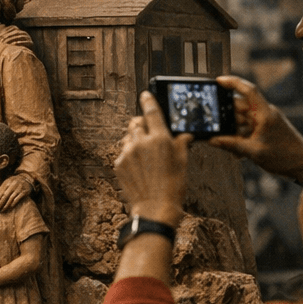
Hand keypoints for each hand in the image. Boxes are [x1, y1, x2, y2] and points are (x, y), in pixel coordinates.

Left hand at [0, 173, 33, 212]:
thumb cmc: (14, 182)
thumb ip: (1, 188)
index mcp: (7, 183)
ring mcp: (18, 189)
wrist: (27, 178)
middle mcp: (12, 185)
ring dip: (6, 205)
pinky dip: (13, 203)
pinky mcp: (24, 192)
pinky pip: (18, 198)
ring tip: (2, 210)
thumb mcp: (7, 182)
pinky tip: (10, 207)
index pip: (0, 193)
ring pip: (11, 198)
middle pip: (4, 196)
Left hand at [113, 91, 188, 225]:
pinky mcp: (118, 163)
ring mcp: (127, 153)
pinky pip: (123, 152)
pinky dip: (130, 154)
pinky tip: (139, 166)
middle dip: (142, 124)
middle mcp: (141, 142)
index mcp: (159, 138)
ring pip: (128, 136)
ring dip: (135, 139)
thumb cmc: (173, 186)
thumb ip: (181, 143)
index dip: (148, 101)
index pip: (151, 112)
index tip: (145, 95)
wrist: (155, 208)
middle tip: (150, 132)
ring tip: (145, 153)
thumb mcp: (183, 162)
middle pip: (137, 122)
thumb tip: (183, 135)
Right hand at [210, 75, 302, 183]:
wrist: (302, 164)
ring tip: (233, 147)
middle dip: (226, 117)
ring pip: (241, 119)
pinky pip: (247, 127)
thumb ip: (231, 144)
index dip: (233, 83)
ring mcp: (265, 120)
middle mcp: (264, 113)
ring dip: (233, 131)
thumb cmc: (284, 156)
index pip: (249, 91)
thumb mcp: (254, 152)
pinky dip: (240, 137)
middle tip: (216, 128)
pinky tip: (239, 151)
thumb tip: (212, 140)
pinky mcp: (265, 128)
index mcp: (264, 114)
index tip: (218, 80)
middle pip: (239, 106)